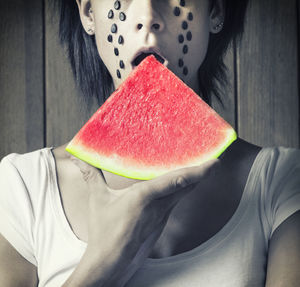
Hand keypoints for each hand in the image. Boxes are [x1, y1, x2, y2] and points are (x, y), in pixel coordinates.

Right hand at [70, 156, 219, 285]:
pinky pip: (177, 202)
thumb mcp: (97, 200)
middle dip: (202, 173)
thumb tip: (77, 156)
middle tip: (213, 160)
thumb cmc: (105, 232)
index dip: (198, 171)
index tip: (215, 162)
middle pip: (187, 186)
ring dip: (193, 181)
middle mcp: (159, 206)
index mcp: (145, 197)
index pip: (177, 180)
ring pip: (183, 194)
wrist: (111, 263)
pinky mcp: (162, 223)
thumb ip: (90, 175)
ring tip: (201, 168)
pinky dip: (183, 191)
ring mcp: (163, 216)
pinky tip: (181, 186)